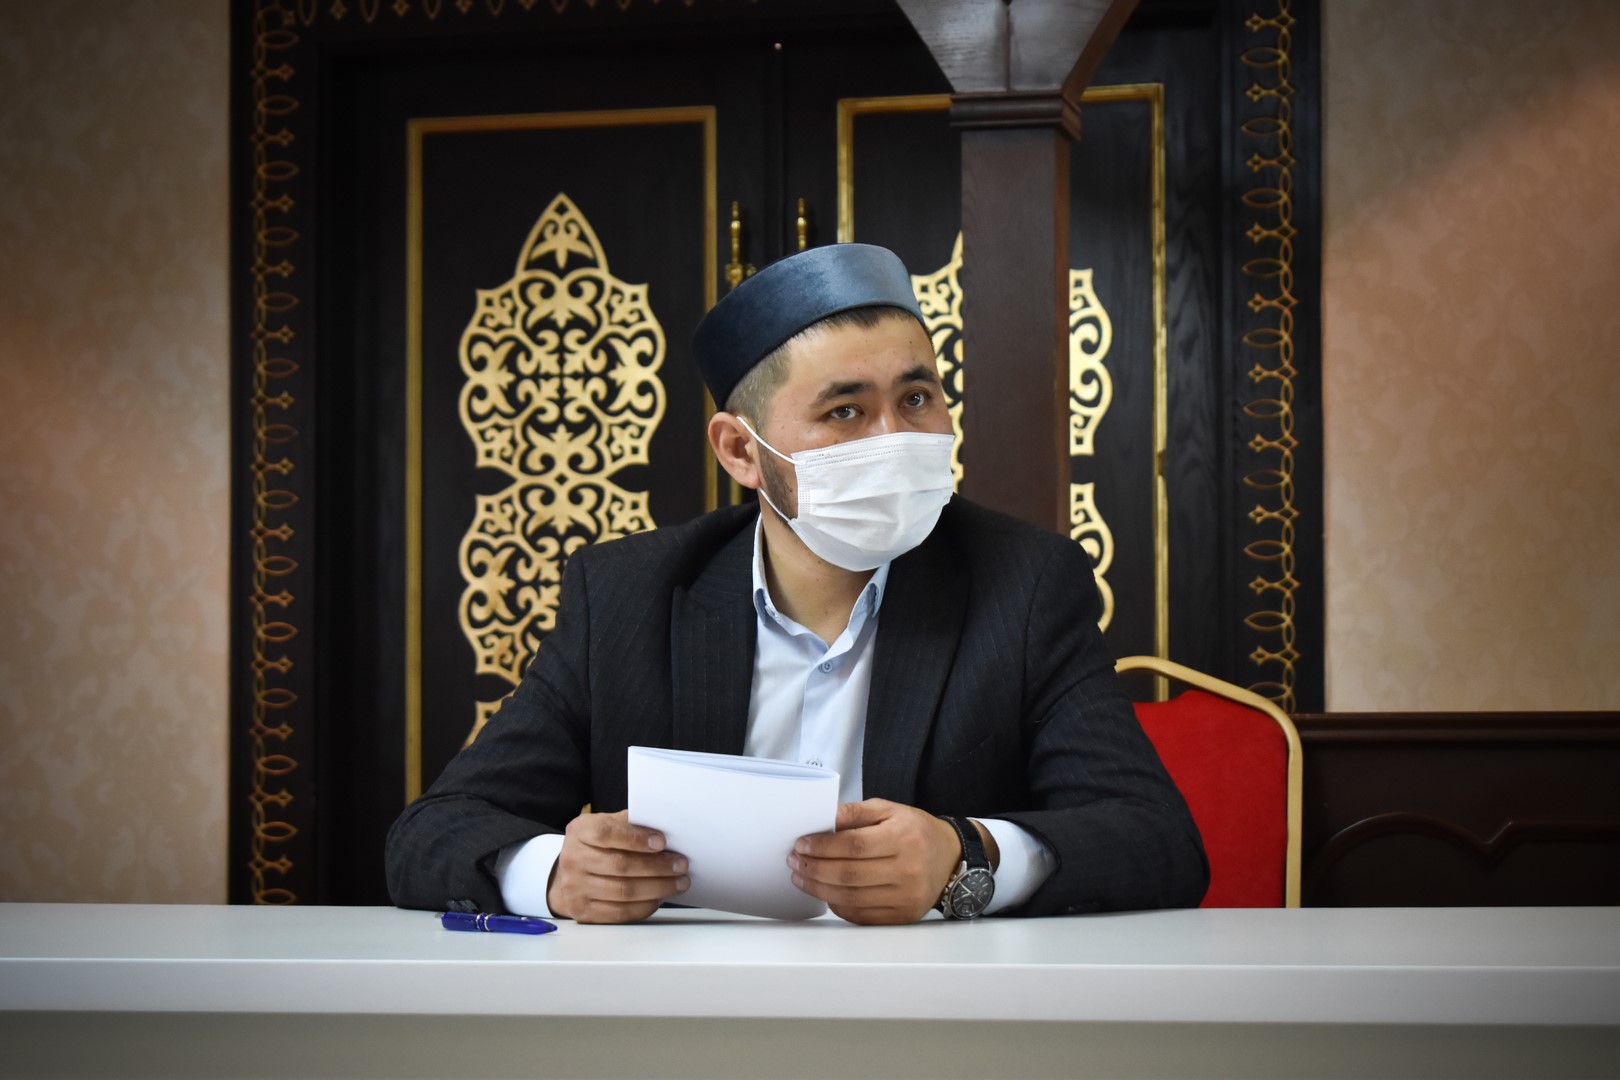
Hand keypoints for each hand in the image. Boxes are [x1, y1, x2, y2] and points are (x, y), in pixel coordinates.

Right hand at [546, 809, 689, 923]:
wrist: (572, 873)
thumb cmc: (598, 846)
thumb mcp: (608, 825)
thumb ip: (631, 824)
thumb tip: (665, 828)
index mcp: (580, 831)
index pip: (607, 833)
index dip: (636, 838)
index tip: (662, 842)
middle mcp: (573, 859)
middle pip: (620, 865)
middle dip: (657, 866)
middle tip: (680, 865)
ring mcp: (576, 888)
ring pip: (624, 891)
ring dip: (658, 887)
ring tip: (679, 882)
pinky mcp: (584, 911)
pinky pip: (620, 912)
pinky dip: (645, 905)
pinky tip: (659, 897)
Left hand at [786, 799, 962, 924]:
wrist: (949, 858)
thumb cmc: (915, 831)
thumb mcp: (888, 810)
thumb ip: (853, 813)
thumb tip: (820, 820)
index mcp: (903, 838)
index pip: (854, 845)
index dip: (822, 847)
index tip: (801, 845)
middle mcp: (907, 870)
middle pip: (849, 875)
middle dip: (813, 869)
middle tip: (794, 862)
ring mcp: (906, 897)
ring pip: (851, 898)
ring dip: (819, 889)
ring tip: (802, 878)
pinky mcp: (903, 916)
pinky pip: (861, 915)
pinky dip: (838, 905)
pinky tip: (826, 893)